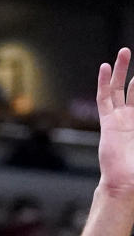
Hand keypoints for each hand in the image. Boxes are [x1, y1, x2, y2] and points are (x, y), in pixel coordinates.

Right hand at [97, 48, 133, 197]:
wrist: (127, 183)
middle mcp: (132, 119)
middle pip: (133, 89)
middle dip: (133, 72)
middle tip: (131, 53)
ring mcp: (119, 119)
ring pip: (119, 89)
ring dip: (121, 71)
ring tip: (124, 53)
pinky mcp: (108, 122)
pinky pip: (104, 98)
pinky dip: (104, 82)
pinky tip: (105, 67)